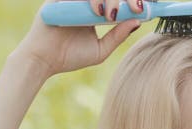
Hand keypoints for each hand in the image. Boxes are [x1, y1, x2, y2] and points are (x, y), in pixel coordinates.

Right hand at [11, 0, 143, 77]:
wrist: (43, 60)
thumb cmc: (69, 57)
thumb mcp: (100, 50)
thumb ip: (118, 36)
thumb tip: (138, 22)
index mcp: (96, 11)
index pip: (117, 1)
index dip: (134, 1)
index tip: (148, 7)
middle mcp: (86, 2)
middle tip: (136, 8)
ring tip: (110, 15)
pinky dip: (91, 0)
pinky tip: (98, 10)